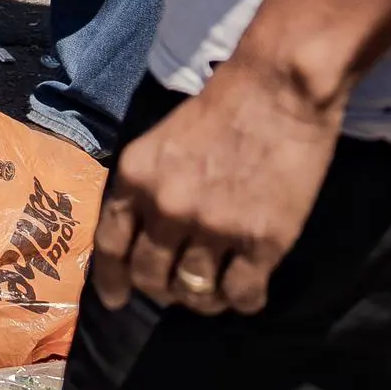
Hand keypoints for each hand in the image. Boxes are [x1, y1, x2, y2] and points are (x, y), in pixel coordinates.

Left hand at [87, 44, 339, 316]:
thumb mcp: (160, 141)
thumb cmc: (221, 106)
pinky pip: (242, 294)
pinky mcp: (262, 240)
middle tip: (178, 289)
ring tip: (215, 292)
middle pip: (151, 277)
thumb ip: (146, 185)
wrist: (279, 88)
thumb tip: (143, 234)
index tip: (118, 299)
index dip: (112, 280)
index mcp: (136, 177)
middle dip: (161, 291)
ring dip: (202, 300)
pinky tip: (249, 292)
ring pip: (194, 293)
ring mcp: (215, 227)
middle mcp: (167, 207)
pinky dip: (243, 301)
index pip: (111, 245)